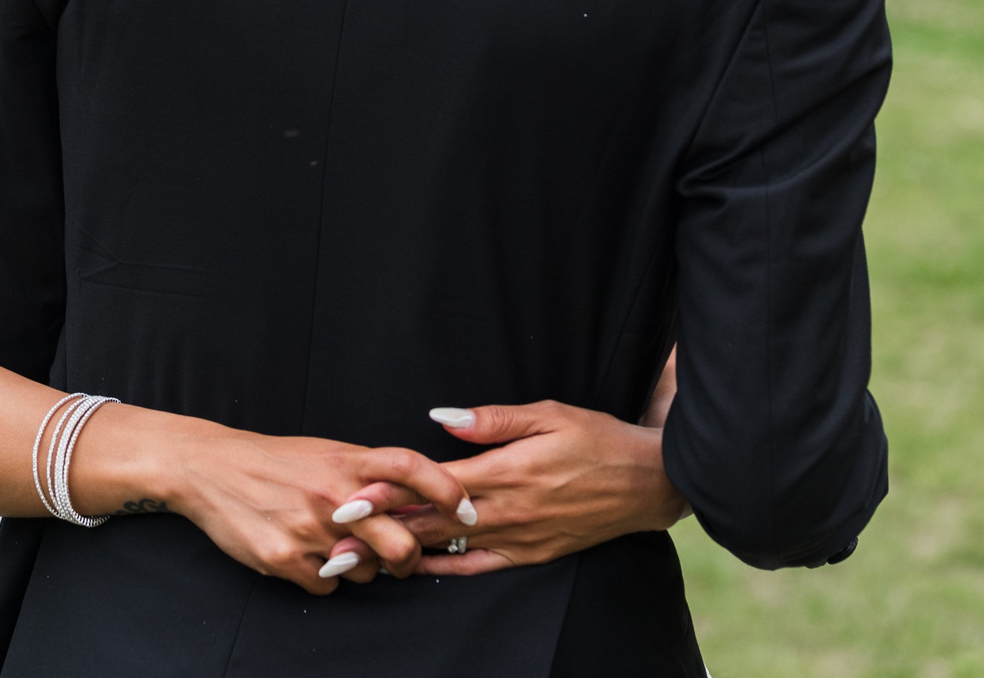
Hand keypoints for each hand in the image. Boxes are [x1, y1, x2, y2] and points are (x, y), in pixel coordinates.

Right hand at [81, 411, 472, 596]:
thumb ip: (368, 473)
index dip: (445, 489)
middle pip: (400, 543)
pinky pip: (326, 585)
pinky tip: (302, 553)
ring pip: (364, 571)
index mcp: (347, 461)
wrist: (208, 467)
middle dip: (409, 560)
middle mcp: (333, 495)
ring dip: (358, 567)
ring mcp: (309, 530)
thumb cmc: (274, 460)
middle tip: (402, 558)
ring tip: (332, 545)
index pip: (411, 468)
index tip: (465, 509)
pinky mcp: (284, 559)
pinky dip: (322, 576)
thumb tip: (415, 499)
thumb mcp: (325, 451)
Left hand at [346, 400, 686, 576]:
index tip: (350, 499)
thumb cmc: (596, 438)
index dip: (389, 492)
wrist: (647, 482)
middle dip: (381, 531)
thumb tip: (440, 419)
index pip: (432, 485)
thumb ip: (491, 420)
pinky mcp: (534, 554)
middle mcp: (508, 511)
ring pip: (450, 549)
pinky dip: (448, 569)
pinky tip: (420, 568)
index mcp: (506, 472)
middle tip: (335, 539)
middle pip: (431, 524)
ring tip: (362, 560)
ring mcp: (520, 538)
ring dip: (404, 553)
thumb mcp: (547, 414)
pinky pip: (481, 567)